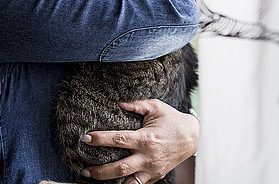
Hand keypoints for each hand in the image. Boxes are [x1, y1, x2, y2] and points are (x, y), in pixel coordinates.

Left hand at [79, 99, 198, 183]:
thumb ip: (136, 104)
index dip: (99, 139)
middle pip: (119, 168)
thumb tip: (118, 103)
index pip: (117, 139)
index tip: (85, 138)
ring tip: (94, 181)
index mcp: (145, 138)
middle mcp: (148, 157)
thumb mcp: (155, 107)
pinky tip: (113, 183)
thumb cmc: (172, 120)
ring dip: (110, 183)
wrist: (194, 137)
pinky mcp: (156, 176)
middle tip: (84, 171)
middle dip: (99, 171)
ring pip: (129, 182)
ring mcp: (152, 169)